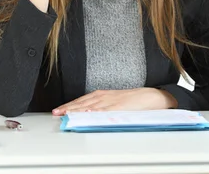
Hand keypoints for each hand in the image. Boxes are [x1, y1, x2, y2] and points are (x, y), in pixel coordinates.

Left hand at [51, 88, 177, 115]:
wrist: (151, 96)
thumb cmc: (134, 101)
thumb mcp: (115, 103)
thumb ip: (102, 107)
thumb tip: (88, 115)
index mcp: (103, 95)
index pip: (82, 100)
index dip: (70, 105)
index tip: (59, 110)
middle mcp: (105, 96)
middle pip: (83, 102)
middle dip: (69, 107)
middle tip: (57, 112)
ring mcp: (112, 101)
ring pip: (91, 106)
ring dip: (78, 109)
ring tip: (66, 114)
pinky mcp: (119, 106)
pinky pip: (105, 110)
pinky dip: (96, 112)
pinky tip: (88, 114)